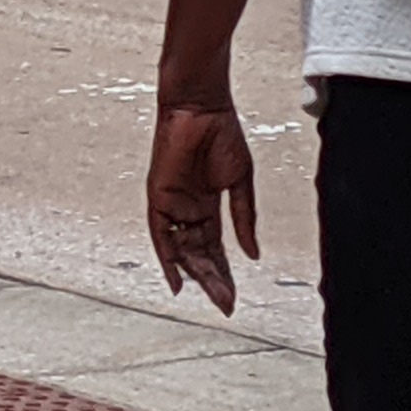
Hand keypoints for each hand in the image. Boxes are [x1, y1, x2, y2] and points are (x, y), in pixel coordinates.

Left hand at [144, 100, 259, 313]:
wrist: (201, 107)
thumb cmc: (221, 134)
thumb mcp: (240, 182)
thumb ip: (244, 218)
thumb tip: (252, 253)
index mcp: (207, 204)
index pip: (214, 247)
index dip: (223, 272)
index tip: (233, 296)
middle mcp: (187, 208)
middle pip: (199, 253)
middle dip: (214, 279)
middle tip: (226, 303)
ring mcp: (172, 203)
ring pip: (182, 249)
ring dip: (197, 273)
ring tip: (215, 295)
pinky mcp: (158, 195)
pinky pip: (160, 233)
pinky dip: (167, 256)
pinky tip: (176, 279)